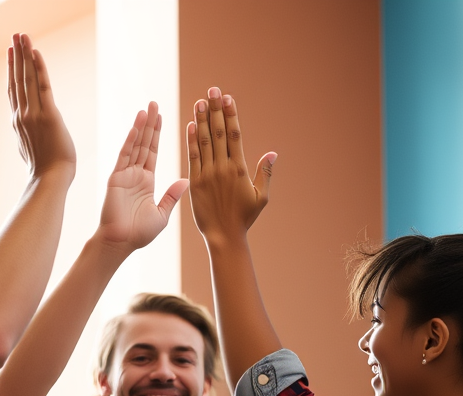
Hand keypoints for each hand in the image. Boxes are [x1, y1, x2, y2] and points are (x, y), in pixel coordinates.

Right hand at [7, 33, 75, 179]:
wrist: (50, 180)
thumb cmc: (44, 171)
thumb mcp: (31, 149)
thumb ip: (27, 136)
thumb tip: (25, 132)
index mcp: (19, 122)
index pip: (14, 90)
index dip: (12, 70)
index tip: (11, 53)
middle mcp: (22, 115)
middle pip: (17, 79)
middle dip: (16, 55)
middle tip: (15, 35)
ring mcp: (34, 114)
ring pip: (27, 78)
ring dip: (24, 55)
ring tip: (22, 36)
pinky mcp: (49, 115)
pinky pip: (43, 86)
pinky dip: (39, 68)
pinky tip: (36, 53)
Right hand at [96, 102, 188, 251]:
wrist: (121, 244)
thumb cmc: (139, 234)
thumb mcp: (161, 214)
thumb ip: (172, 196)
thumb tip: (186, 180)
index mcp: (147, 182)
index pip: (153, 152)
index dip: (157, 135)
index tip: (162, 117)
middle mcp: (135, 175)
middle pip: (144, 144)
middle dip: (150, 124)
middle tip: (154, 103)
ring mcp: (125, 175)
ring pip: (135, 146)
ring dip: (141, 127)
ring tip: (146, 108)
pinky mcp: (116, 179)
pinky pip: (124, 157)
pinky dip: (130, 142)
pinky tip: (136, 127)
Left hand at [187, 87, 274, 247]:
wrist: (224, 237)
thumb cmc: (244, 218)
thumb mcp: (261, 197)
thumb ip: (265, 174)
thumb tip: (272, 154)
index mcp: (239, 169)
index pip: (235, 135)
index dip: (231, 115)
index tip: (228, 98)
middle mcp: (222, 168)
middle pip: (219, 133)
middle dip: (215, 110)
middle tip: (212, 90)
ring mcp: (207, 175)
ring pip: (204, 142)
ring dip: (202, 120)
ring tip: (199, 101)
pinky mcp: (194, 183)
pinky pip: (192, 157)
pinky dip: (191, 140)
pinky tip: (190, 125)